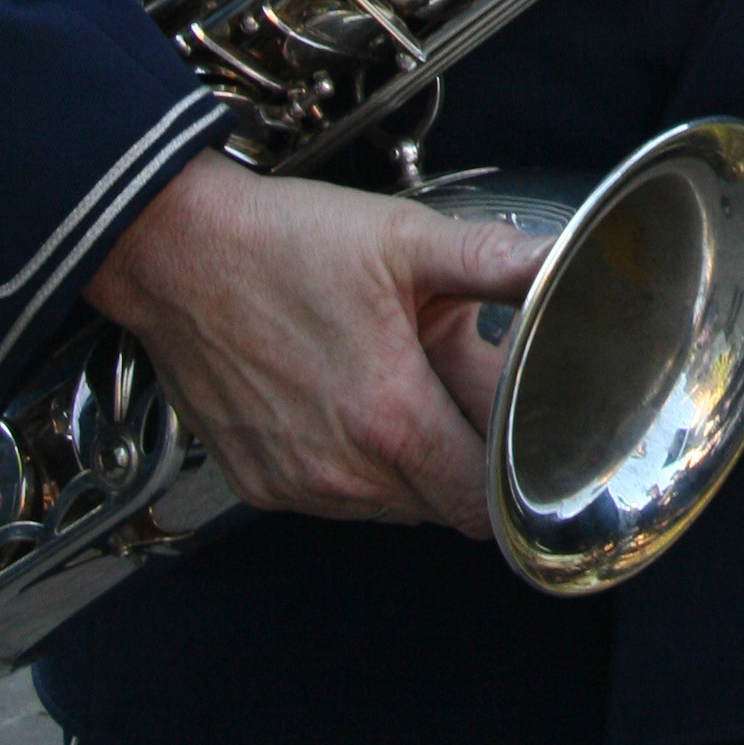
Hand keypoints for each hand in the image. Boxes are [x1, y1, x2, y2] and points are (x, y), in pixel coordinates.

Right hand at [84, 152, 543, 539]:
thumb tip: (567, 258)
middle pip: (441, 505)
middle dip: (464, 454)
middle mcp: (342, 472)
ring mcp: (295, 485)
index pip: (483, 505)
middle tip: (458, 382)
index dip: (515, 476)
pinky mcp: (257, 484)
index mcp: (391, 420)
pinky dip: (356, 461)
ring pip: (389, 504)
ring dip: (411, 458)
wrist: (176, 250)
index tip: (523, 435)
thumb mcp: (407, 240)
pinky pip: (333, 497)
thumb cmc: (285, 242)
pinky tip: (350, 395)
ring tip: (400, 378)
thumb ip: (498, 261)